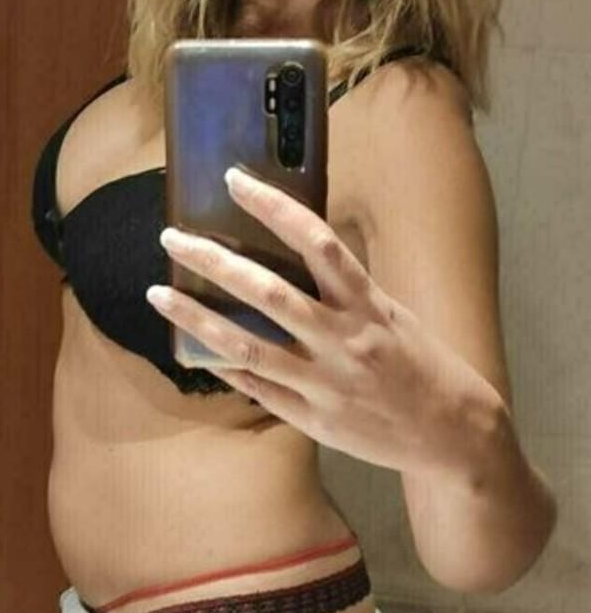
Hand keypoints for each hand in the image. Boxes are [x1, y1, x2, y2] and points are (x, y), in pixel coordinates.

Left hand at [146, 166, 497, 475]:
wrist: (452, 432)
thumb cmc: (419, 362)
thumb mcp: (390, 313)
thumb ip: (342, 288)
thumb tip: (291, 253)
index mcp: (368, 304)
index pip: (317, 242)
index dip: (274, 207)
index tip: (235, 181)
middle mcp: (344, 340)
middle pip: (268, 293)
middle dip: (215, 263)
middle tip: (172, 239)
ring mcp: (325, 382)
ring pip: (248, 347)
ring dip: (198, 319)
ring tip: (160, 296)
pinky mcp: (313, 418)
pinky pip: (257, 389)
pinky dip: (223, 367)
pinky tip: (192, 349)